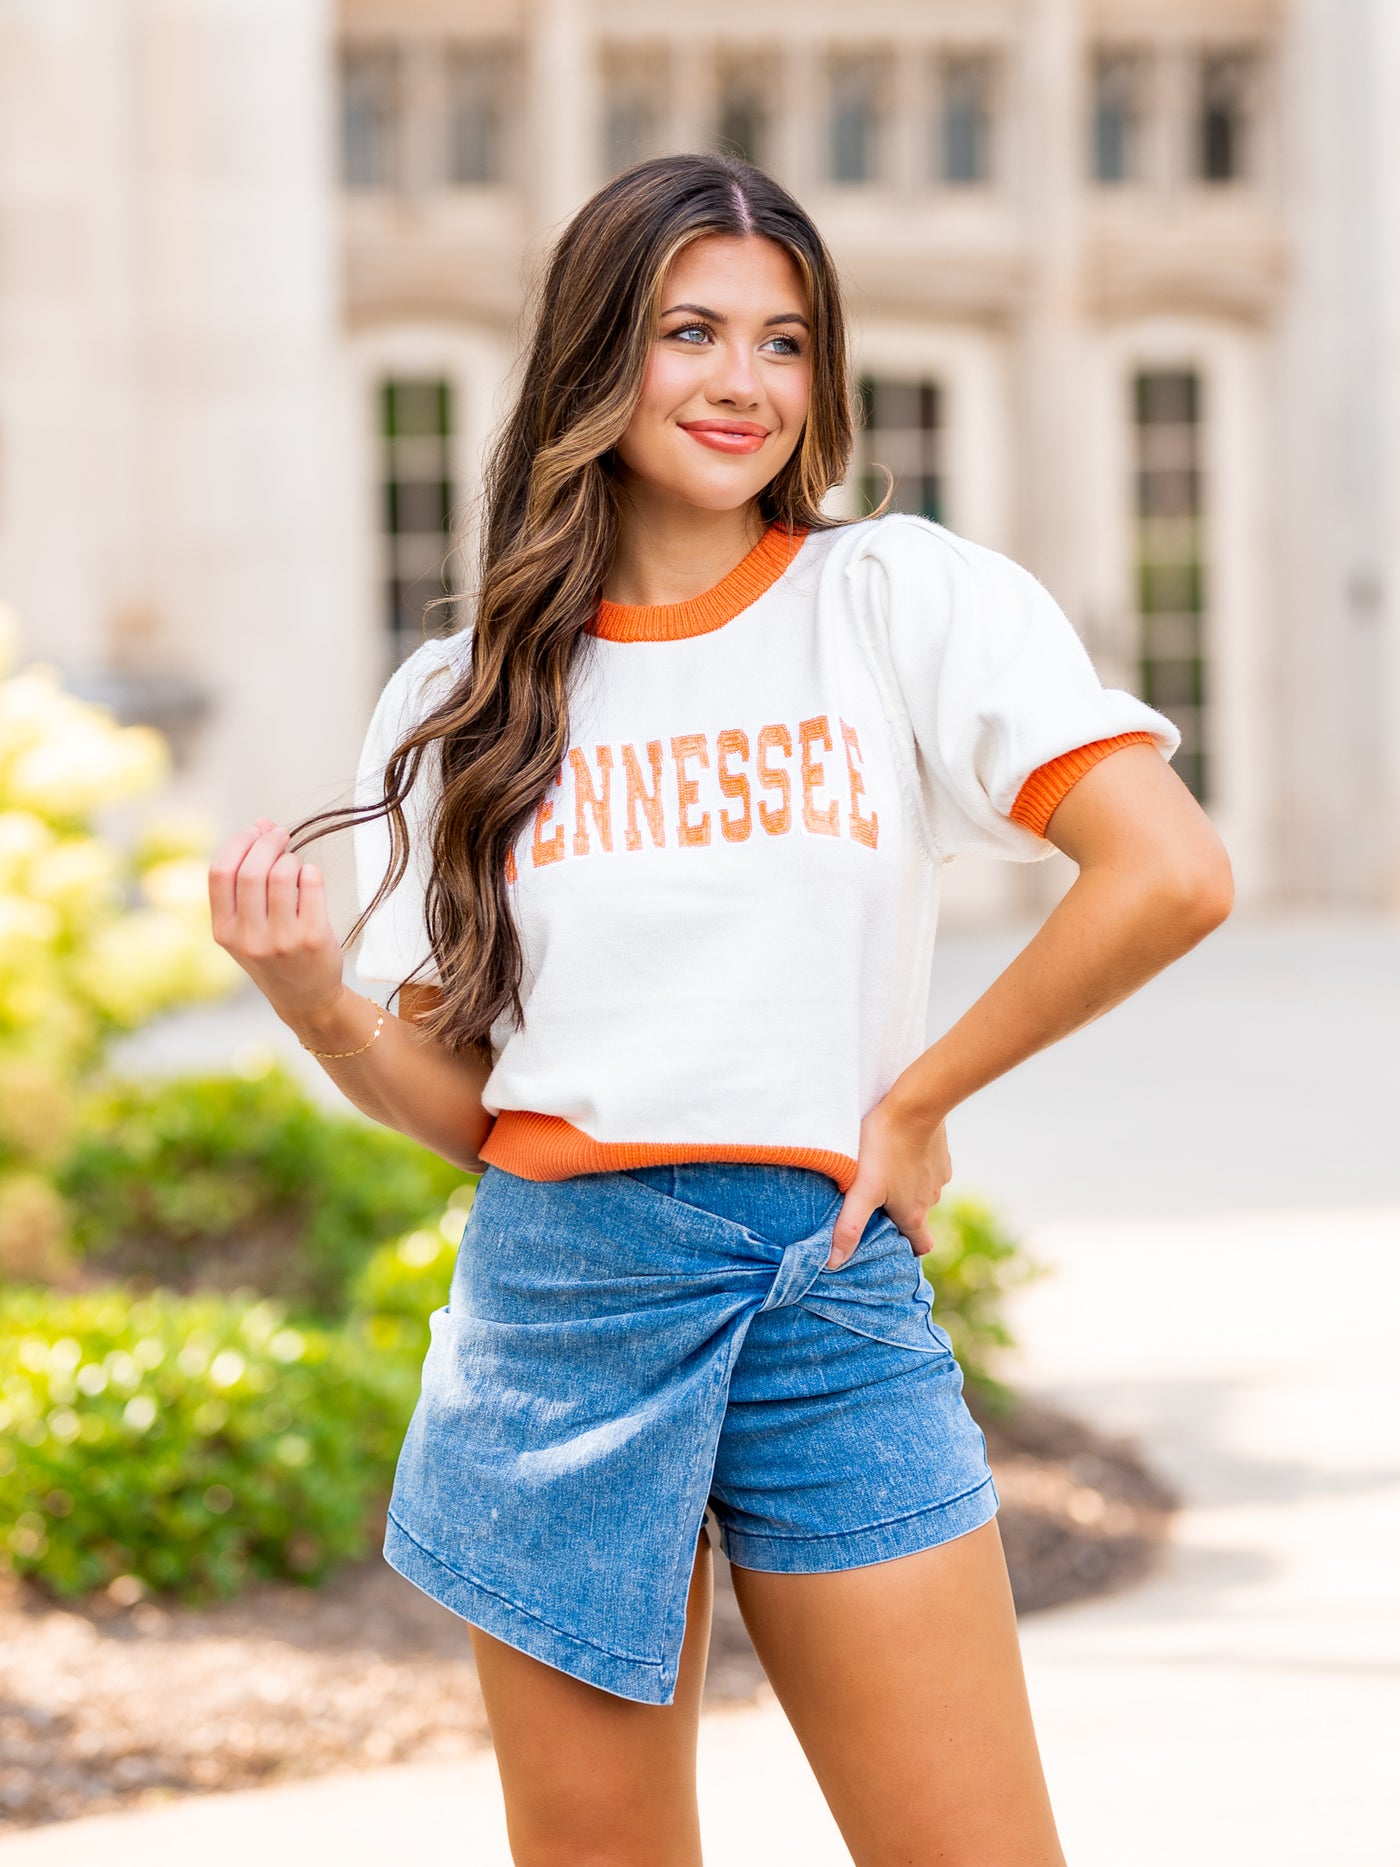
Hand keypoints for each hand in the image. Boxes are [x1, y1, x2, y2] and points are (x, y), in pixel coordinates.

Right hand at [208, 818, 345, 1026]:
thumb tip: (261, 824)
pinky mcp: (313, 938)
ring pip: (282, 873)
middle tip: (280, 833)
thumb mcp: (245, 925)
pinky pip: (310, 885)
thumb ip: (246, 879)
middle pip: (251, 869)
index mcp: (223, 931)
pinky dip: (311, 872)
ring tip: (295, 866)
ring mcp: (281, 940)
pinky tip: (309, 878)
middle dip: (268, 841)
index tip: (255, 830)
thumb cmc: (273, 952)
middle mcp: (249, 938)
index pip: (220, 872)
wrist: (305, 998)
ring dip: (290, 859)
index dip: (238, 842)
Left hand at [826, 1093, 951, 1269]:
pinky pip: (926, 1168)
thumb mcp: (863, 1190)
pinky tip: (894, 1152)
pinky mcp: (940, 1155)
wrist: (916, 1104)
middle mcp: (931, 1199)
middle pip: (916, 1218)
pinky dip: (912, 1165)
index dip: (906, 1249)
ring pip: (921, 1192)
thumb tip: (834, 1263)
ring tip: (880, 1174)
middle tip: (873, 1205)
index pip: (920, 1247)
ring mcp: (938, 1176)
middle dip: (898, 1216)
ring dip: (904, 1189)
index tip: (888, 1245)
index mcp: (914, 1215)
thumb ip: (849, 1227)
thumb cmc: (885, 1148)